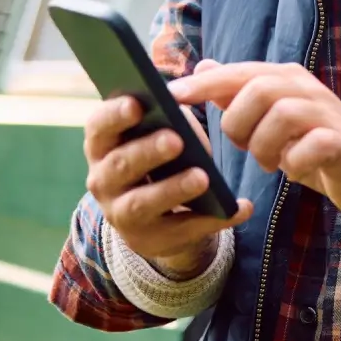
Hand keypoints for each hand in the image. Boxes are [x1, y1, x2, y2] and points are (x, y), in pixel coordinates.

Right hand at [84, 95, 251, 278]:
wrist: (156, 218)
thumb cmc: (159, 159)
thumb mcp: (158, 134)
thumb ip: (168, 116)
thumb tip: (184, 101)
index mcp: (103, 147)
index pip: (99, 128)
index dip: (114, 115)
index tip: (137, 104)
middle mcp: (103, 181)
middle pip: (120, 165)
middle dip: (148, 151)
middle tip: (176, 139)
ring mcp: (122, 215)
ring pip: (141, 203)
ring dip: (172, 189)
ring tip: (203, 177)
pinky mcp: (151, 240)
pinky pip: (183, 230)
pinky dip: (214, 219)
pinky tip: (240, 208)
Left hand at [167, 59, 340, 221]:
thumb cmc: (315, 149)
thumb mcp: (271, 121)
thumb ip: (239, 95)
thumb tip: (202, 66)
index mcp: (288, 80)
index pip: (240, 72)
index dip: (205, 84)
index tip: (173, 96)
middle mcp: (309, 89)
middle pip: (258, 89)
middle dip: (238, 123)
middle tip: (243, 147)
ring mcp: (329, 114)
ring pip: (282, 114)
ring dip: (264, 146)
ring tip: (270, 162)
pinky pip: (310, 146)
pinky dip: (294, 163)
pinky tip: (295, 170)